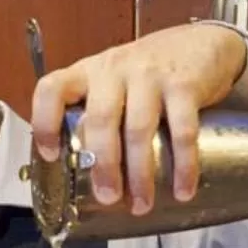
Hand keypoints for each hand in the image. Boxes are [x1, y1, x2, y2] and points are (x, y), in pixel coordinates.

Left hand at [30, 23, 247, 213]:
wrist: (201, 43)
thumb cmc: (149, 72)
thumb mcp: (114, 82)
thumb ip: (99, 114)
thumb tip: (85, 175)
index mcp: (88, 73)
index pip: (52, 88)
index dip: (45, 122)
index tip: (51, 156)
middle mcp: (114, 71)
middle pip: (99, 119)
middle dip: (103, 165)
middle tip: (108, 198)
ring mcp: (149, 75)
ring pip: (138, 129)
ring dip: (140, 173)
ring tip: (141, 204)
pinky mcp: (183, 85)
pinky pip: (182, 130)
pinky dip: (183, 165)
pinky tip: (183, 190)